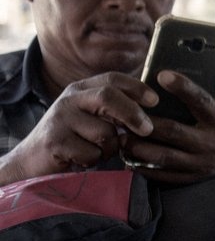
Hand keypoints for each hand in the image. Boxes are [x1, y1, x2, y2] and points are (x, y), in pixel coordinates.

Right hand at [0, 72, 156, 182]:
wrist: (33, 159)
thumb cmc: (74, 139)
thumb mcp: (93, 118)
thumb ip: (115, 112)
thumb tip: (151, 117)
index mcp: (81, 89)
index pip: (112, 79)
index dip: (136, 87)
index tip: (155, 101)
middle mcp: (69, 99)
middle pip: (108, 97)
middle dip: (132, 113)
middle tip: (147, 129)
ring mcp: (60, 119)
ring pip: (104, 132)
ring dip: (110, 148)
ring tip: (98, 151)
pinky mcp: (55, 141)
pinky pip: (92, 152)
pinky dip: (94, 160)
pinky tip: (82, 159)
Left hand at [120, 69, 214, 183]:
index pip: (202, 101)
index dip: (182, 87)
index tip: (162, 74)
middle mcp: (210, 144)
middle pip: (173, 130)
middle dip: (147, 121)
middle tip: (125, 111)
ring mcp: (199, 165)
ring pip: (162, 155)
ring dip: (139, 146)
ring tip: (123, 137)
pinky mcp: (189, 181)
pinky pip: (161, 175)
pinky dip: (143, 167)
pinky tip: (129, 158)